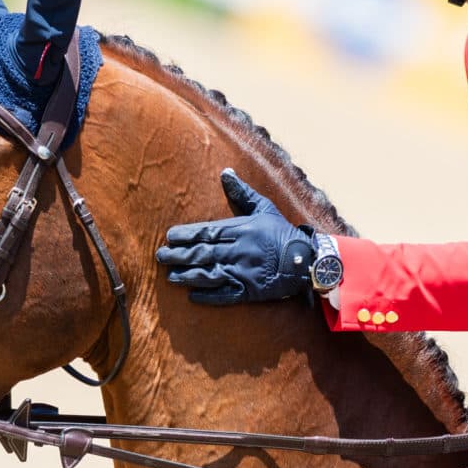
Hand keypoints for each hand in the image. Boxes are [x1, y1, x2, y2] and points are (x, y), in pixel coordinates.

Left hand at [156, 170, 314, 303]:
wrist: (307, 260)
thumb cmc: (282, 232)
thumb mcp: (264, 207)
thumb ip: (242, 192)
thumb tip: (225, 172)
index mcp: (241, 229)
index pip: (207, 232)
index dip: (186, 235)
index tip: (169, 237)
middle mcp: (239, 251)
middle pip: (203, 253)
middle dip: (179, 255)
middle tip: (160, 257)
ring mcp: (244, 272)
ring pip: (210, 274)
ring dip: (188, 275)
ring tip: (170, 276)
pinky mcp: (251, 291)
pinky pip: (226, 294)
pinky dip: (209, 296)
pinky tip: (193, 295)